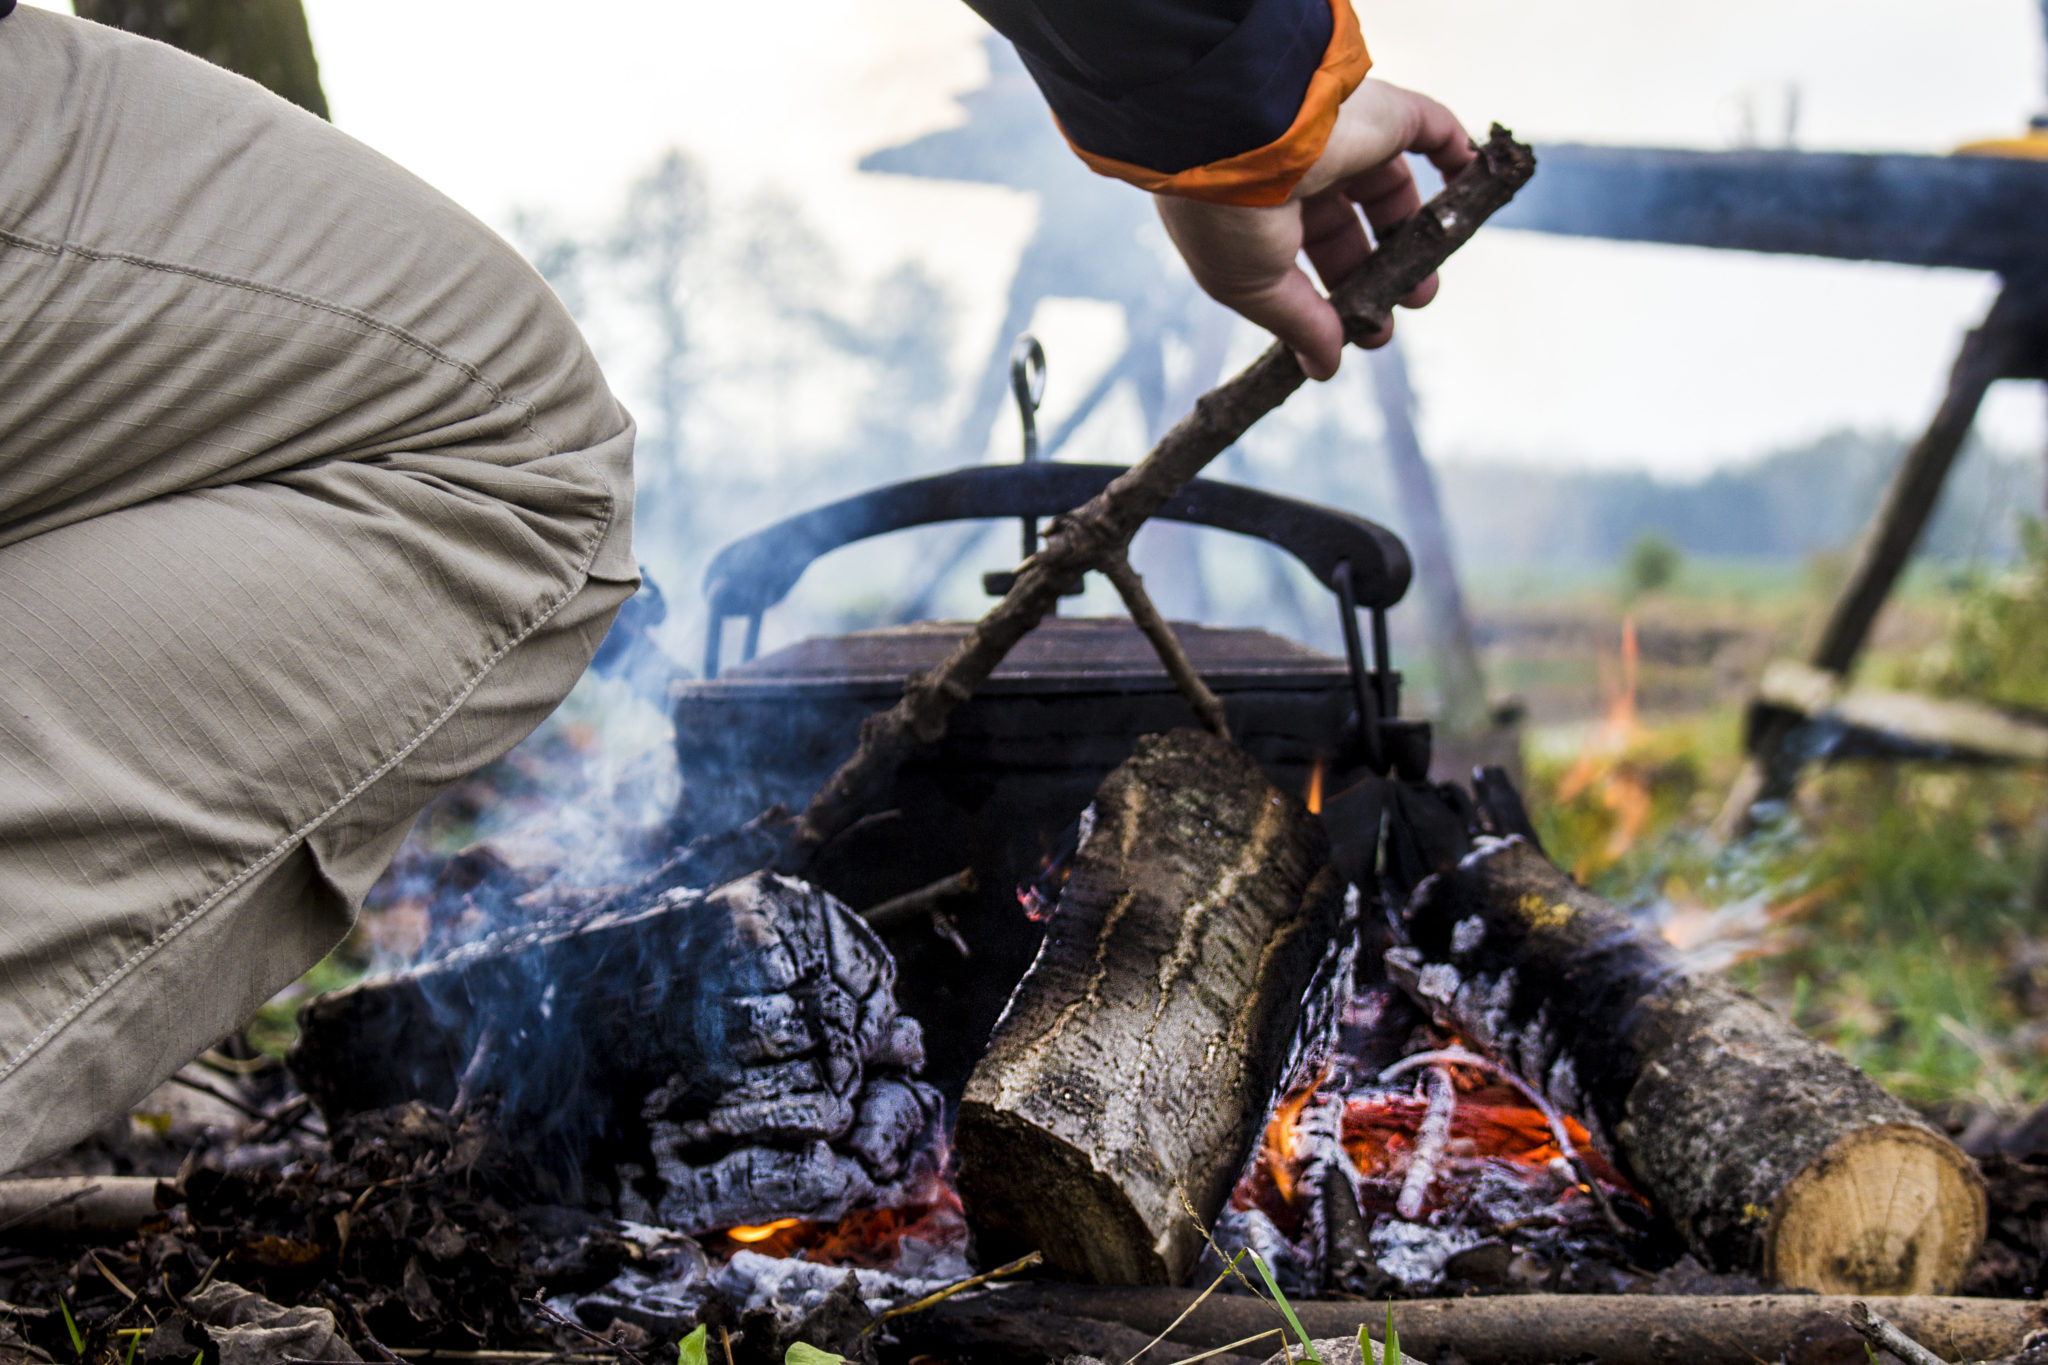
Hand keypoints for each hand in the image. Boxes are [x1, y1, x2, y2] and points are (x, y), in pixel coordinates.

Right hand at [1154, 80, 1475, 380]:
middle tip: (1397, 312)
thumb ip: (1298, 325)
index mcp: (1257, 204)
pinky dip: (1457, 154)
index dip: (1331, 290)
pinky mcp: (1383, 113)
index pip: (1301, 248)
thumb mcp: (1255, 289)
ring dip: (1414, 233)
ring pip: (1389, 187)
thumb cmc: (1230, 219)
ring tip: (1425, 293)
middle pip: (1348, 224)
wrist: (1241, 136)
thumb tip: (1324, 367)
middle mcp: (1299, 169)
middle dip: (1376, 273)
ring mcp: (1343, 139)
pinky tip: (1473, 184)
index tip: (1354, 333)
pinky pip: (1432, 127)